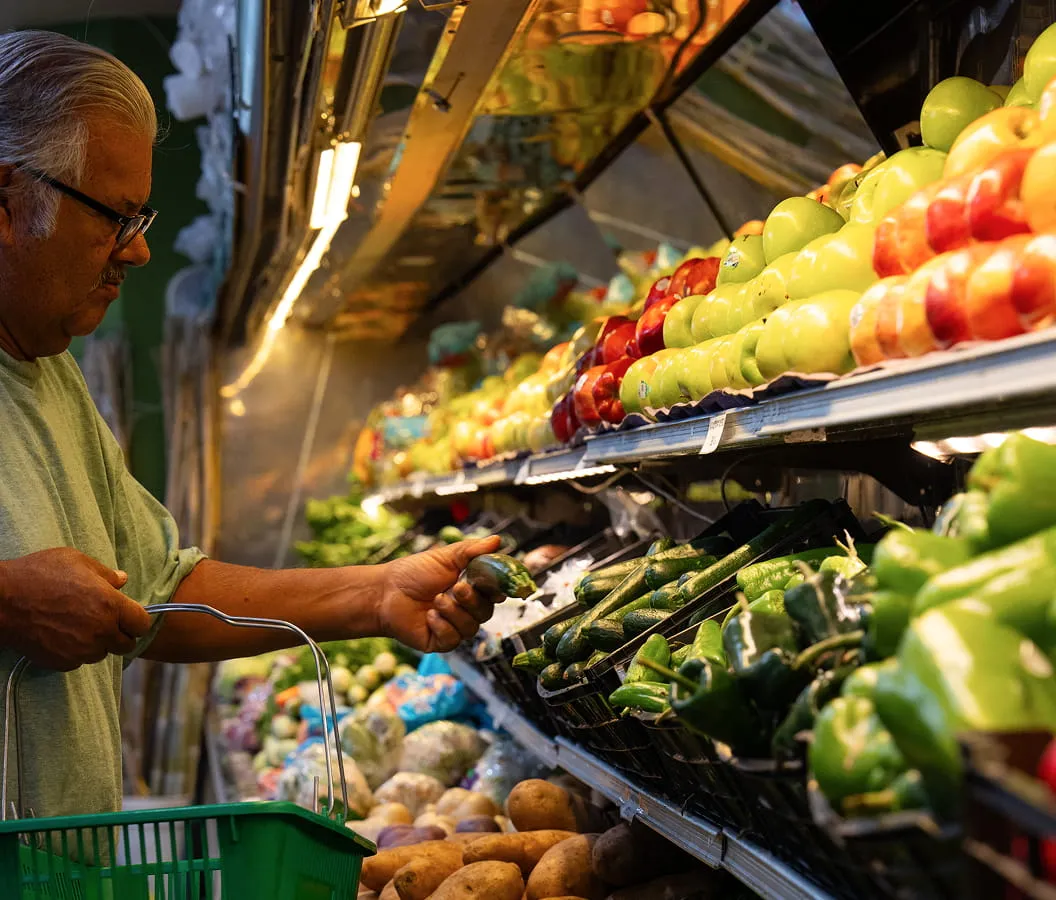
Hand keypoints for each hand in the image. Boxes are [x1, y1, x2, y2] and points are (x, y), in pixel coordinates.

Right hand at [0, 548, 151, 669]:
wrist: (1, 602)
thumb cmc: (38, 575)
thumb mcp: (76, 561)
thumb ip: (105, 573)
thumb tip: (123, 579)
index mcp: (110, 605)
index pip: (142, 624)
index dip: (136, 620)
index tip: (128, 616)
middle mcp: (101, 631)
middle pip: (126, 644)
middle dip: (119, 634)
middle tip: (103, 621)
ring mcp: (82, 650)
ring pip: (102, 654)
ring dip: (97, 644)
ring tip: (78, 625)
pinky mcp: (63, 662)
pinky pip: (79, 661)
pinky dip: (76, 652)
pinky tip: (62, 635)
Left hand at [377, 536, 502, 652]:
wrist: (385, 592)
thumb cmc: (413, 573)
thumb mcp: (444, 557)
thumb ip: (471, 550)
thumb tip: (497, 540)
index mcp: (471, 588)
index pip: (495, 592)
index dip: (497, 589)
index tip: (492, 583)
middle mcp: (466, 609)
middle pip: (486, 611)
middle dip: (472, 600)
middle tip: (457, 588)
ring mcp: (454, 627)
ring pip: (471, 627)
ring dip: (454, 612)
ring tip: (436, 600)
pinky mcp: (441, 641)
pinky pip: (453, 639)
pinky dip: (442, 626)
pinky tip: (428, 616)